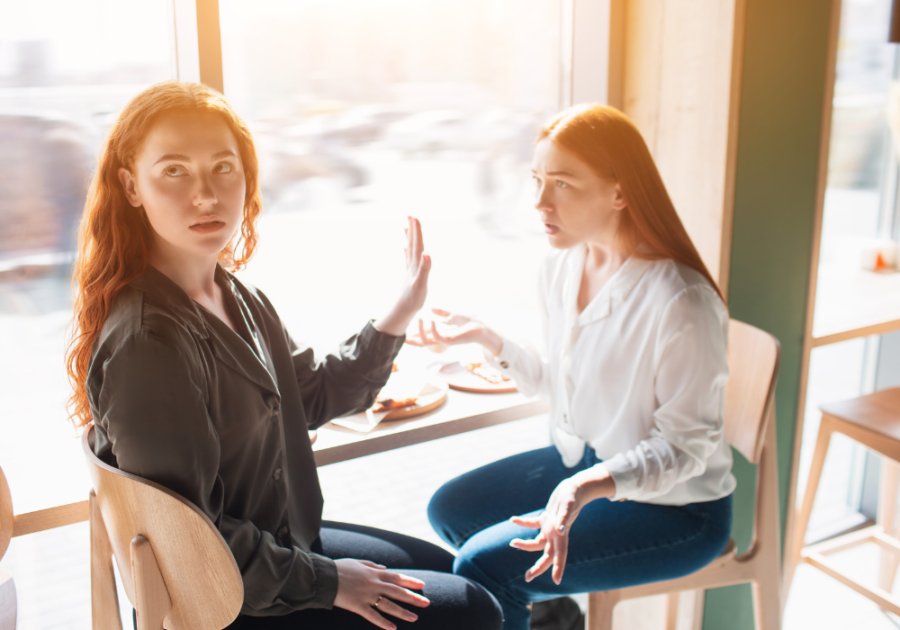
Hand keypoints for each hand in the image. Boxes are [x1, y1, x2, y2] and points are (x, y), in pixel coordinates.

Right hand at [333, 558, 429, 629]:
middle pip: (397, 591)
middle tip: (426, 603)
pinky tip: (393, 628)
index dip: (410, 581)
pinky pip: (372, 616)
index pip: (396, 577)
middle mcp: (373, 584)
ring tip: (414, 618)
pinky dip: (383, 622)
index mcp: (374, 573)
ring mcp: (366, 595)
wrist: (323, 577)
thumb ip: (372, 565)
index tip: (422, 585)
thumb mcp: (357, 562)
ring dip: (402, 612)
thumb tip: (384, 568)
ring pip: (388, 605)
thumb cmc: (339, 568)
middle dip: (412, 597)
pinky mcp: (357, 606)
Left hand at [373, 217, 430, 337]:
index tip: (415, 217)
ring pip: (409, 250)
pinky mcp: (409, 277)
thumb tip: (427, 253)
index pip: (417, 244)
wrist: (401, 313)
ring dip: (409, 238)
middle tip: (410, 215)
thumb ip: (424, 269)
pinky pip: (408, 261)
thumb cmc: (412, 301)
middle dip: (412, 229)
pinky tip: (405, 249)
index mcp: (415, 265)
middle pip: (412, 244)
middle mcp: (411, 265)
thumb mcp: (421, 285)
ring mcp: (409, 271)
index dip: (416, 231)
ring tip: (406, 227)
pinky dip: (407, 252)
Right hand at [405, 308, 502, 355]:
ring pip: (428, 342)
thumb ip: (443, 313)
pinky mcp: (452, 341)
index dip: (414, 336)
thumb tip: (431, 308)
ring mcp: (446, 342)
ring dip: (421, 332)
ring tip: (419, 319)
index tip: (404, 333)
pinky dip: (433, 329)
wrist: (482, 328)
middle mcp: (441, 340)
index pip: (424, 337)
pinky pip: (439, 337)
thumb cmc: (469, 323)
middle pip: (423, 343)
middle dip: (413, 340)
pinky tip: (432, 320)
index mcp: (440, 335)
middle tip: (403, 336)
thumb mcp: (453, 316)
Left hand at [509, 477, 583, 584]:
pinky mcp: (546, 519)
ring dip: (525, 545)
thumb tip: (559, 531)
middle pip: (547, 556)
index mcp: (563, 534)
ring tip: (512, 543)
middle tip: (527, 578)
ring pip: (537, 543)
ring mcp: (551, 528)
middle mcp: (556, 535)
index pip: (560, 555)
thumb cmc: (572, 496)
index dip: (559, 569)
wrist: (575, 487)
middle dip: (538, 567)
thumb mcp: (567, 505)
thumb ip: (563, 519)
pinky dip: (524, 523)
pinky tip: (513, 520)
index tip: (556, 582)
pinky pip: (533, 524)